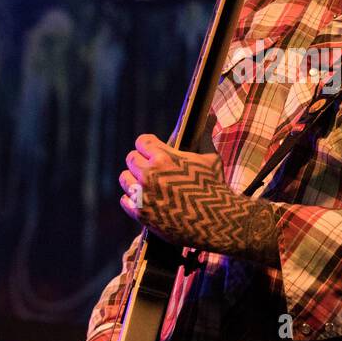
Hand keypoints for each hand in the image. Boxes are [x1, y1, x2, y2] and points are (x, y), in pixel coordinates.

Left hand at [117, 133, 279, 266]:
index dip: (147, 145)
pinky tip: (143, 199)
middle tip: (149, 168)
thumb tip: (210, 119)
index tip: (150, 149)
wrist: (217, 222)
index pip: (142, 141)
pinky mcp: (141, 214)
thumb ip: (203, 139)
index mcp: (164, 157)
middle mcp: (150, 174)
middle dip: (140, 161)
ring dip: (133, 179)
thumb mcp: (211, 159)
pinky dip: (132, 199)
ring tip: (143, 183)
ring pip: (124, 178)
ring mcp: (144, 195)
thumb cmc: (216, 188)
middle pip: (131, 158)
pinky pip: (125, 200)